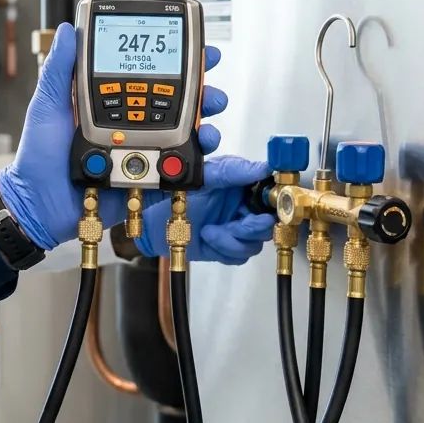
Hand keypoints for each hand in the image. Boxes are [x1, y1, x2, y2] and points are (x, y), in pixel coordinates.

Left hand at [0, 22, 226, 249]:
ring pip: (184, 133)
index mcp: (109, 100)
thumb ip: (60, 70)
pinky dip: (196, 159)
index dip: (175, 61)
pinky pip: (177, 167)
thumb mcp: (48, 105)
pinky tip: (202, 150)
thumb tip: (68, 31)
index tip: (195, 49)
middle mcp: (130, 122)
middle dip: (202, 93)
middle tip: (212, 91)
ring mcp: (140, 149)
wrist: (39, 202)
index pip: (148, 74)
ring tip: (209, 123)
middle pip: (177, 102)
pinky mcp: (146, 176)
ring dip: (205, 125)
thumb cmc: (39, 156)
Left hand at [136, 155, 274, 264]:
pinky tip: (207, 237)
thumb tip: (262, 167)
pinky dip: (224, 249)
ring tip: (211, 230)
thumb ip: (231, 170)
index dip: (275, 199)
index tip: (270, 204)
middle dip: (252, 226)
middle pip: (268, 222)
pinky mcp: (226, 246)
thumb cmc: (172, 190)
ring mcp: (234, 227)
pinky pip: (239, 255)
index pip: (270, 191)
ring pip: (255, 242)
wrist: (149, 217)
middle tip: (239, 223)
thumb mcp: (201, 176)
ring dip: (232, 239)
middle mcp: (241, 205)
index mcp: (240, 183)